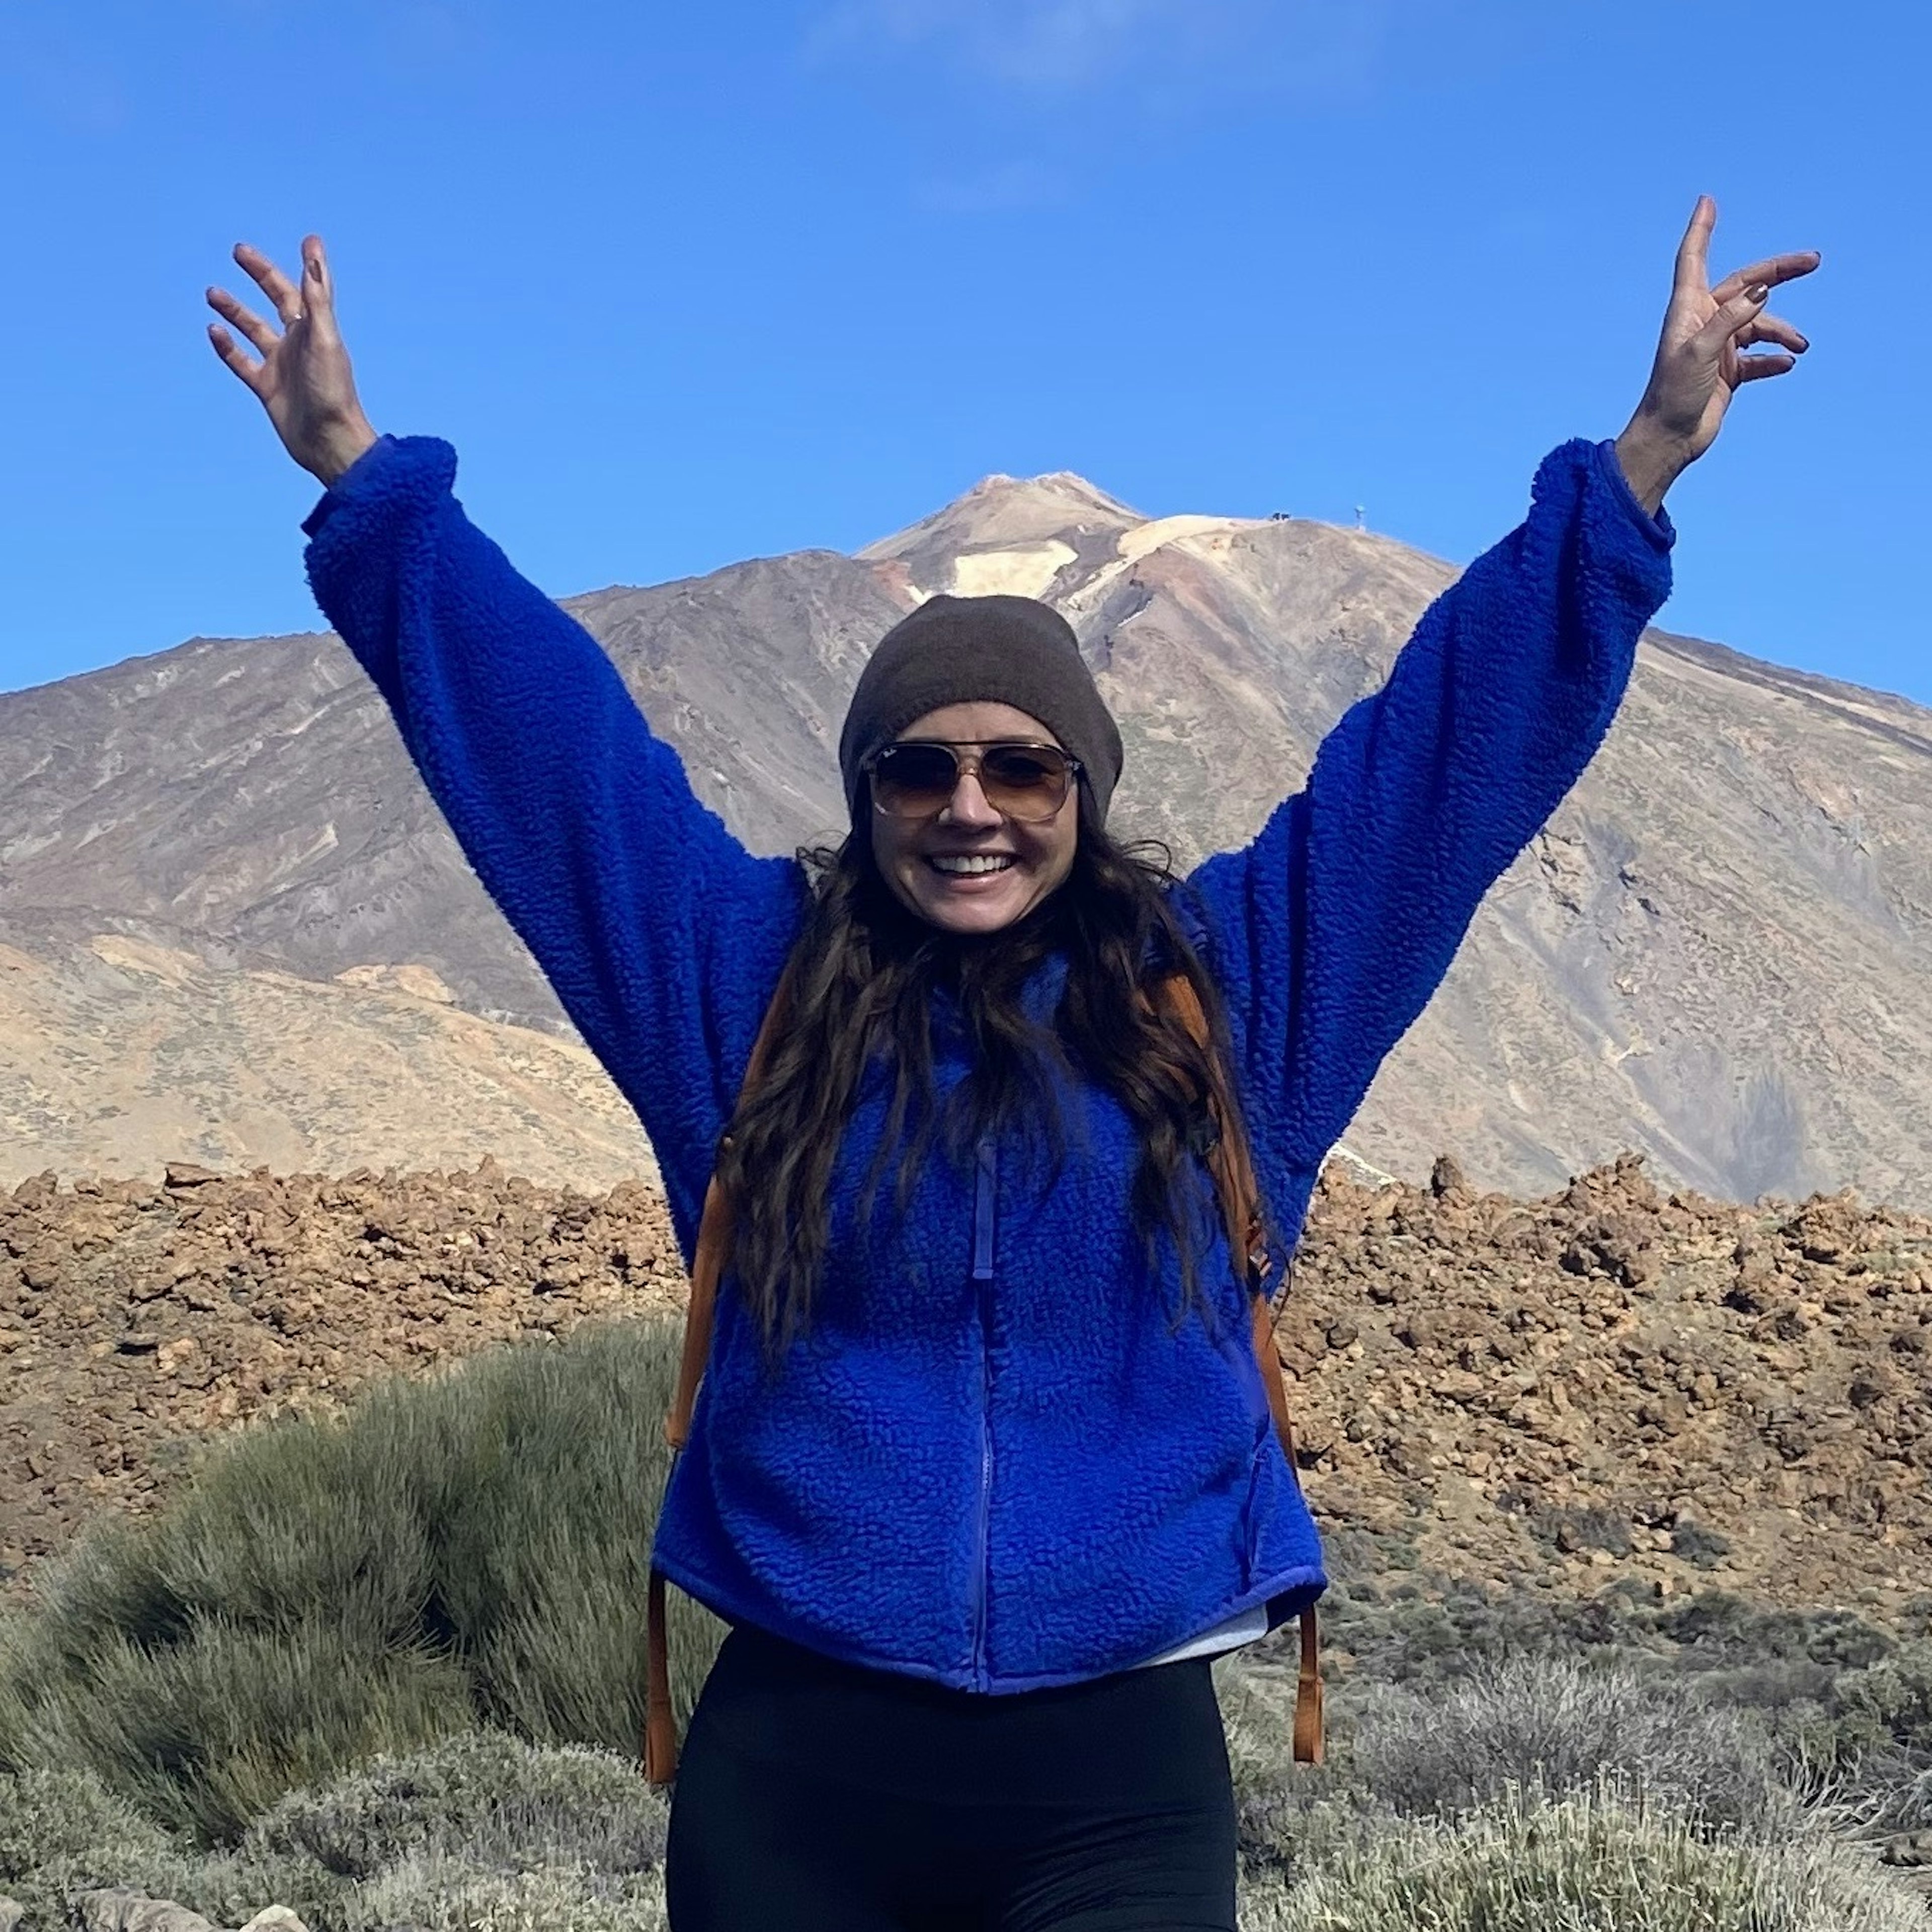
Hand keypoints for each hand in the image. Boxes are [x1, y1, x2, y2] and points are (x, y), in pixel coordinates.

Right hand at [207, 236, 377, 487]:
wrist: (329, 443)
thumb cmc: (332, 393)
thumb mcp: (324, 341)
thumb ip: (317, 300)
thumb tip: (313, 259)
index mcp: (317, 331)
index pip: (308, 289)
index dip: (308, 264)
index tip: (308, 240)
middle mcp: (299, 344)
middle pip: (278, 300)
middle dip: (261, 275)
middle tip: (239, 252)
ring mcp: (281, 366)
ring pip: (253, 329)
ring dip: (235, 310)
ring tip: (212, 292)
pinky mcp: (267, 388)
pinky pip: (241, 362)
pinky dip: (226, 346)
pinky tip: (213, 330)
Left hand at [1615, 196, 1819, 514]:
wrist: (1669, 439)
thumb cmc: (1673, 395)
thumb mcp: (1700, 353)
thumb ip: (1731, 320)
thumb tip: (1762, 292)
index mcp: (1688, 311)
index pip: (1693, 259)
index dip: (1701, 230)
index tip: (1707, 202)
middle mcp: (1703, 323)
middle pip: (1746, 286)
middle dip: (1779, 273)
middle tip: (1813, 261)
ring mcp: (1717, 347)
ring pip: (1759, 324)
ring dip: (1782, 332)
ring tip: (1800, 346)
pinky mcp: (1727, 372)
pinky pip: (1759, 358)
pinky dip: (1774, 359)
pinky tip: (1786, 364)